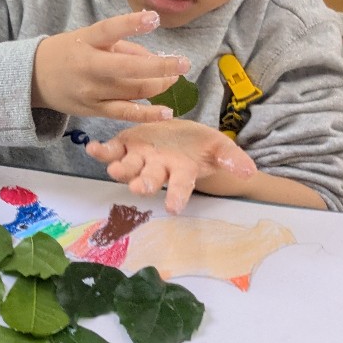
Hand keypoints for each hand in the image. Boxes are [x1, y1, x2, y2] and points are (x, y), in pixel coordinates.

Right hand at [30, 11, 189, 123]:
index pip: (109, 30)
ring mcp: (91, 91)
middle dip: (161, 66)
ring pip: (133, 90)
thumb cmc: (68, 53)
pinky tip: (166, 112)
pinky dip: (148, 114)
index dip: (132, 24)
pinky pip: (125, 113)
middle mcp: (88, 66)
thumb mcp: (89, 39)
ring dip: (159, 85)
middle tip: (184, 63)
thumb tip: (154, 57)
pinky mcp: (94, 110)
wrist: (35, 78)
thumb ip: (122, 45)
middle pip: (129, 68)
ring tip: (174, 78)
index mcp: (85, 41)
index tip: (154, 18)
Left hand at [86, 119, 256, 214]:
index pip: (181, 187)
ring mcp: (139, 158)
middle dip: (145, 184)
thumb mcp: (218, 147)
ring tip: (116, 169)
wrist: (179, 134)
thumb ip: (231, 159)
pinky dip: (101, 151)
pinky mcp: (124, 144)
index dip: (178, 197)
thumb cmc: (198, 146)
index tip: (175, 208)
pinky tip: (93, 148)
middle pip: (150, 180)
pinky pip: (111, 150)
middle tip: (140, 188)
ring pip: (128, 167)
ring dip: (121, 169)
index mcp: (180, 171)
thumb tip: (249, 172)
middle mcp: (157, 169)